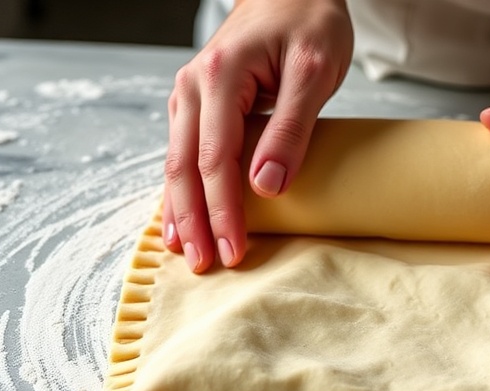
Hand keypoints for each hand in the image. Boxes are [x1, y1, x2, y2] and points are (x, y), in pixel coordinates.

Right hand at [163, 0, 352, 271]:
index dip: (224, 211)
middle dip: (194, 221)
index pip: (215, 160)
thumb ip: (291, 129)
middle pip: (184, 167)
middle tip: (205, 266)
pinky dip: (182, 188)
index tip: (235, 251)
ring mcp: (189, 95)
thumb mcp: (314, 71)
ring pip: (176, 162)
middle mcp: (193, 87)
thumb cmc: (309, 20)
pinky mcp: (197, 104)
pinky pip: (183, 152)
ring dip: (181, 210)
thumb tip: (268, 187)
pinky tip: (182, 217)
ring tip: (185, 252)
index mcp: (220, 77)